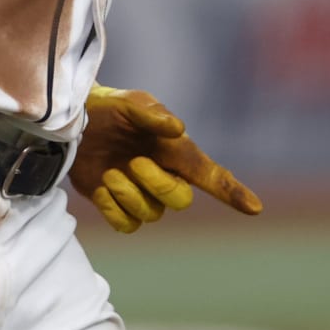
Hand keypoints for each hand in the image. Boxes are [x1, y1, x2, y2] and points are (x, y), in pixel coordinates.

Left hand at [70, 85, 262, 233]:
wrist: (75, 124)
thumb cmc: (110, 109)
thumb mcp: (130, 103)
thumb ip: (153, 116)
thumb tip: (179, 130)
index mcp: (177, 153)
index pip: (213, 176)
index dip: (234, 193)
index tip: (255, 208)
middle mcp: (165, 177)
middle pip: (181, 200)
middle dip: (159, 184)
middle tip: (135, 161)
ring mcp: (142, 195)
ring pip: (151, 215)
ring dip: (129, 194)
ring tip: (111, 171)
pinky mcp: (118, 208)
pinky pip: (126, 226)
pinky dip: (113, 209)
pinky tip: (102, 186)